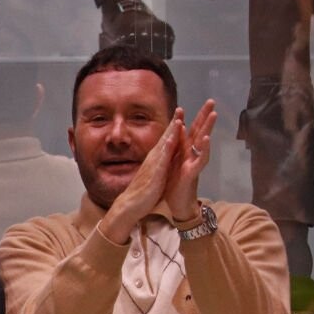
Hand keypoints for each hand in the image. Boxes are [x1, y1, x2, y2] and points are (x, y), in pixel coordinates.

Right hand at [100, 112, 181, 243]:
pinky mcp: (155, 173)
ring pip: (165, 143)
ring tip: (180, 116)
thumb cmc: (142, 193)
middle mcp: (154, 158)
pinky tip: (173, 137)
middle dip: (176, 121)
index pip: (167, 139)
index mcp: (156, 159)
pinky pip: (162, 157)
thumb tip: (163, 160)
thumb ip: (159, 165)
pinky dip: (168, 146)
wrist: (129, 206)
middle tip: (184, 107)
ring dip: (173, 129)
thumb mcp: (153, 175)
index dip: (174, 126)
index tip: (181, 113)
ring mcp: (154, 164)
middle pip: (167, 136)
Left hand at [163, 99, 217, 223]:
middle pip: (199, 132)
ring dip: (208, 128)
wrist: (178, 206)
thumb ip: (175, 152)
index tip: (182, 105)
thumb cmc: (175, 186)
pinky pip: (200, 159)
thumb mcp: (172, 166)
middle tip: (211, 101)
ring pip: (202, 142)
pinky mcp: (193, 172)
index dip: (186, 119)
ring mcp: (194, 162)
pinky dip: (204, 148)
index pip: (187, 133)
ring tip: (213, 114)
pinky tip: (206, 138)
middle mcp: (191, 155)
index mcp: (183, 152)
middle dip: (204, 116)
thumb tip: (173, 139)